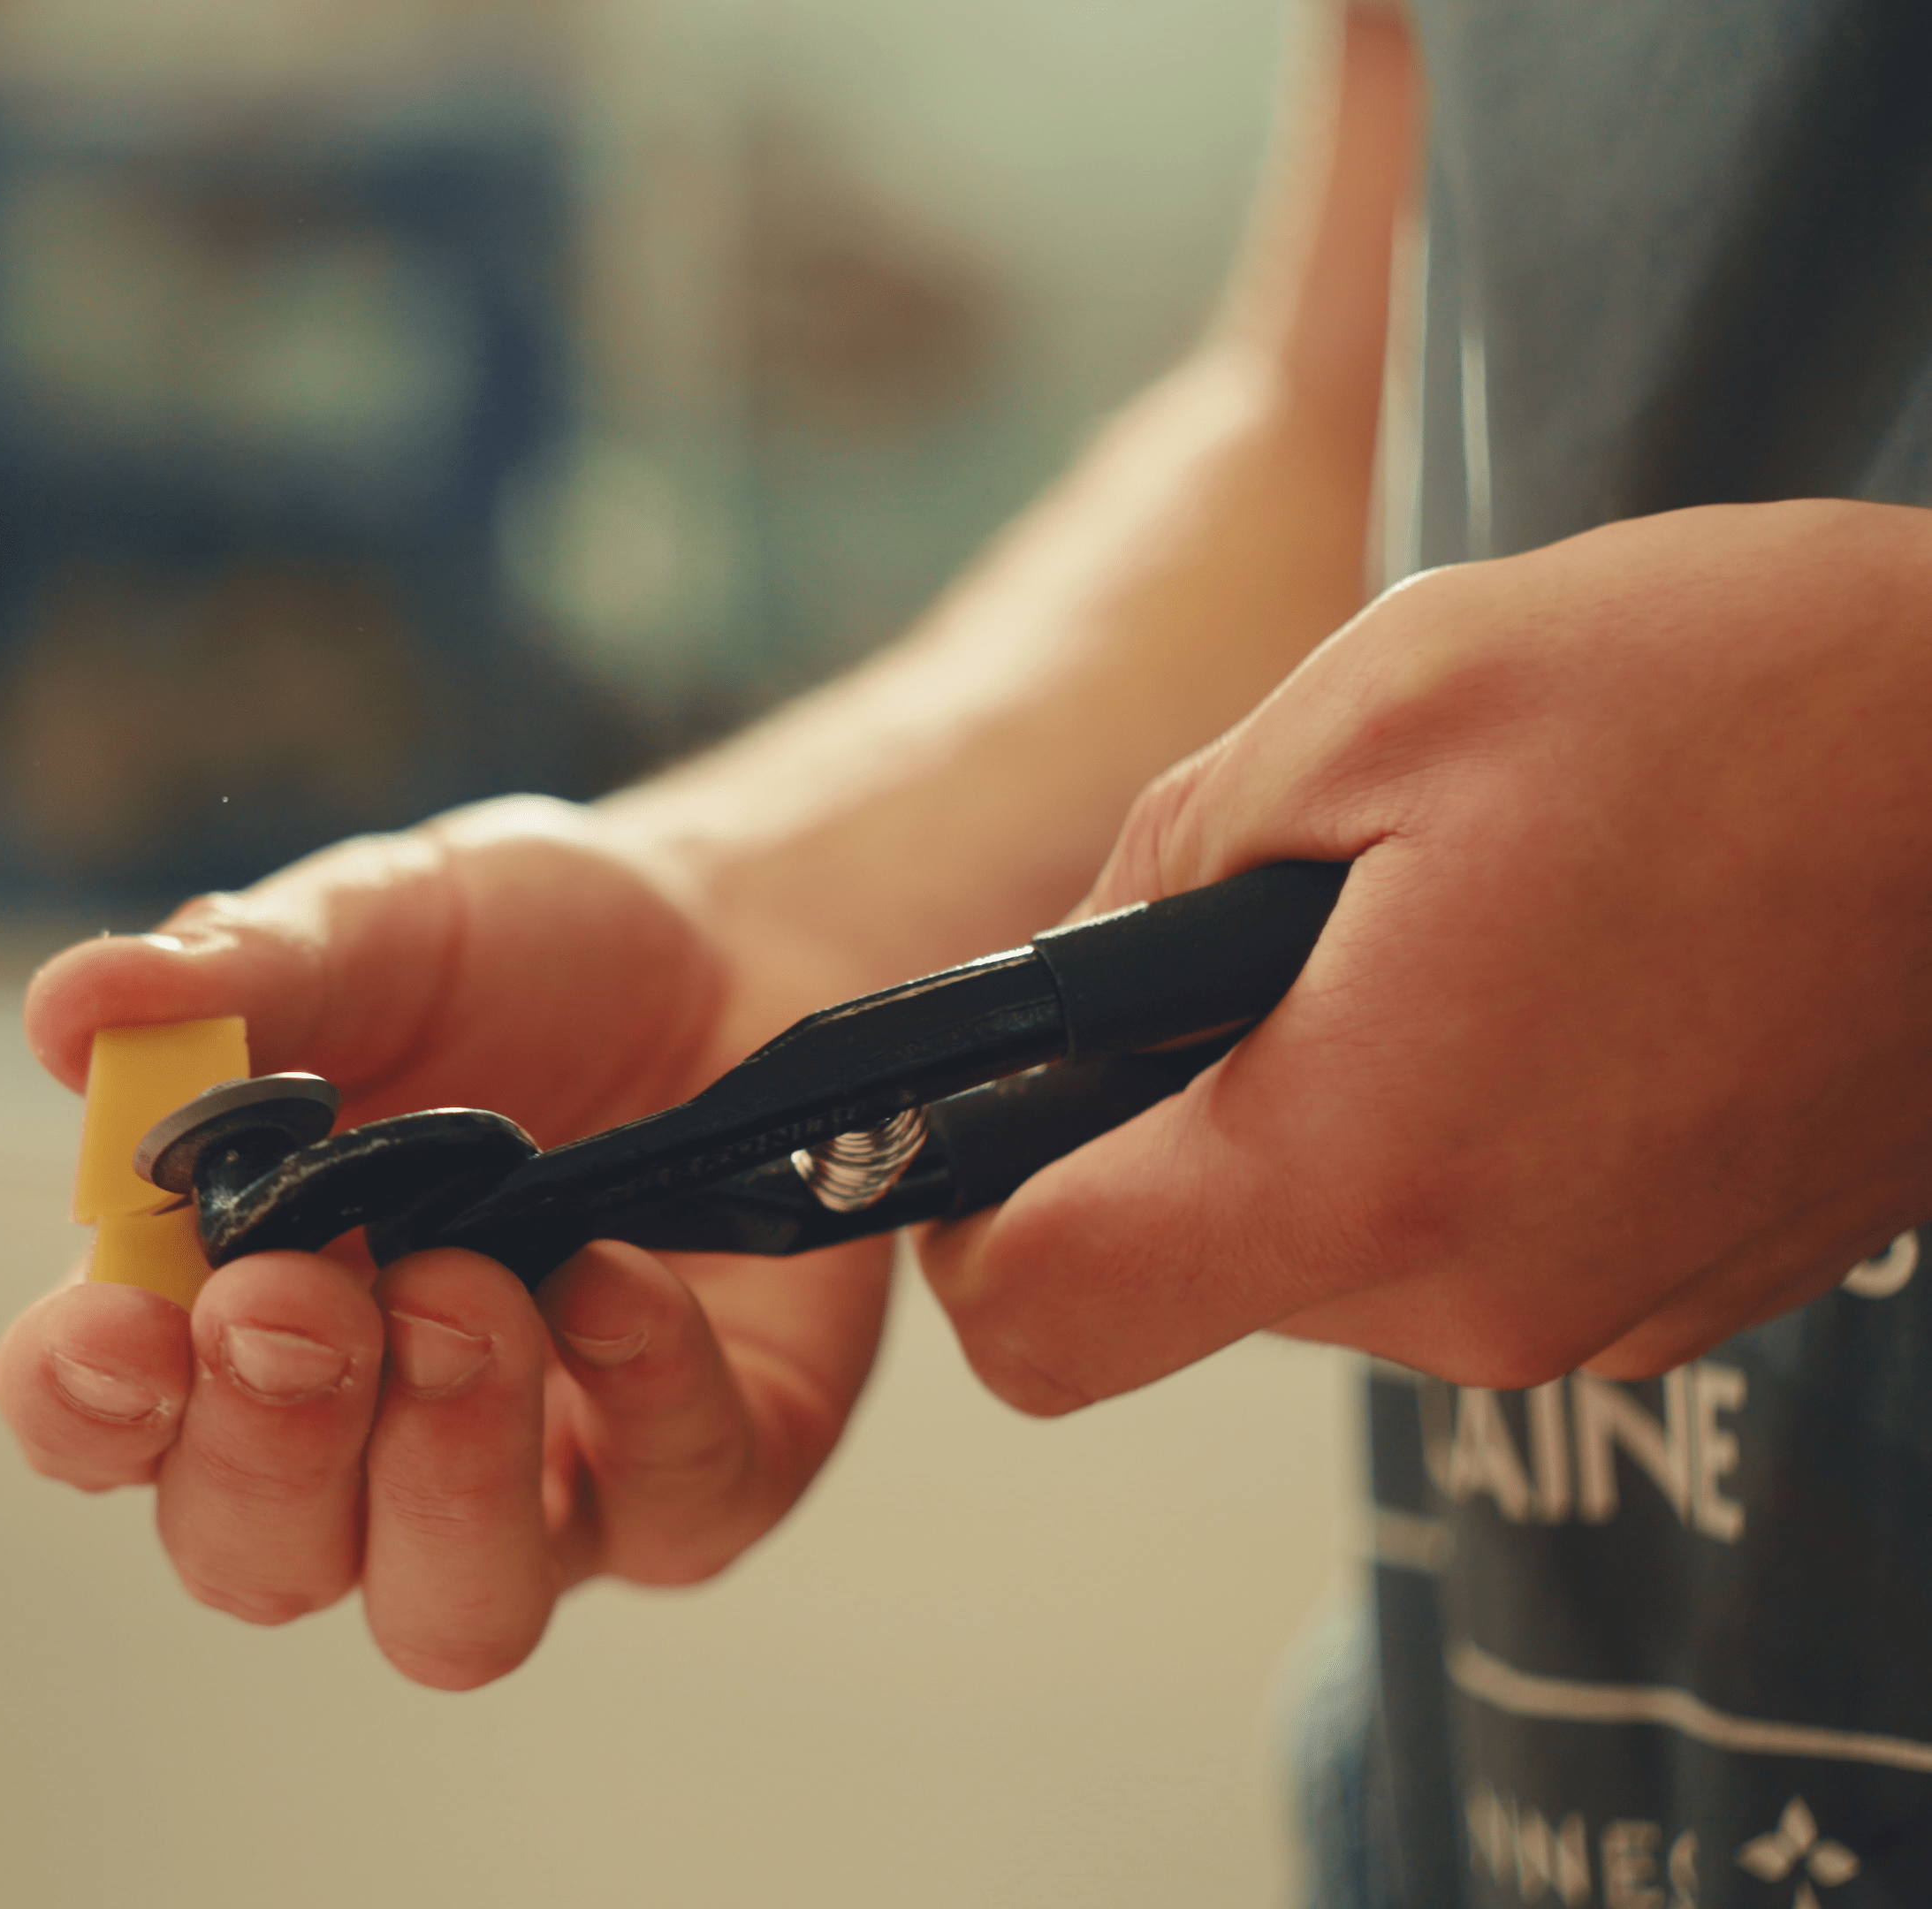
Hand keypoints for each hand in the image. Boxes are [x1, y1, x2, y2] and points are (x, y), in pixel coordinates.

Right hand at [0, 797, 888, 1686]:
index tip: (113, 1330)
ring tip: (471, 1293)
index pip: (116, 1426)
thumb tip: (82, 1008)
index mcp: (244, 1305)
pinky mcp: (705, 1470)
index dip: (91, 1407)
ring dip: (445, 1474)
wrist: (739, 941)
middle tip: (310, 1299)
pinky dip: (643, 1393)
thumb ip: (245, 974)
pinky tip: (623, 1272)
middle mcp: (376, 1429)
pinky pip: (671, 1502)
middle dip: (272, 1447)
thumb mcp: (387, 925)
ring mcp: (546, 1472)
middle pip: (263, 1560)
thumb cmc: (536, 949)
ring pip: (456, 1611)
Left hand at [921, 499, 1931, 1404]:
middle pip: (1179, 1273)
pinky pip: (1458, 1238)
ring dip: (1314, 1098)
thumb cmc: (1745, 699)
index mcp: (1366, 1163)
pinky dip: (1435, 1125)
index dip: (971, 1221)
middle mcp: (1476, 1299)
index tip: (999, 1109)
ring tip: (1441, 923)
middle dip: (1169, 1110)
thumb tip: (1081, 969)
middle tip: (1273, 926)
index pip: (1043, 1321)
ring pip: (1320, 1250)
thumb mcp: (1389, 697)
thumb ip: (1171, 855)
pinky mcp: (1668, 1292)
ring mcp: (1590, 1319)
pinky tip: (1539, 978)